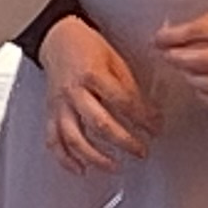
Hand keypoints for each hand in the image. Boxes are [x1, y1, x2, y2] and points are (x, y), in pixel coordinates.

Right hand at [37, 14, 161, 175]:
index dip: (143, 118)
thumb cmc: (86, 46)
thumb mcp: (115, 60)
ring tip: (114, 166)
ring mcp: (60, 105)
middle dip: (124, 141)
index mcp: (93, 75)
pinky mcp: (51, 113)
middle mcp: (74, 92)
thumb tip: (148, 113)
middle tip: (141, 151)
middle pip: (100, 123)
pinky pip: (53, 141)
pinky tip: (80, 169)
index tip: (156, 128)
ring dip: (95, 157)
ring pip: (74, 138)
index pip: (122, 102)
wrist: (57, 37)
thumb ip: (128, 88)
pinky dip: (65, 159)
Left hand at [155, 5, 207, 109]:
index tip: (159, 39)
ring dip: (193, 78)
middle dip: (181, 59)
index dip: (176, 36)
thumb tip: (167, 37)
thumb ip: (200, 28)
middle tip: (168, 55)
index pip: (203, 30)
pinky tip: (199, 87)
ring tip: (183, 71)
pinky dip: (207, 96)